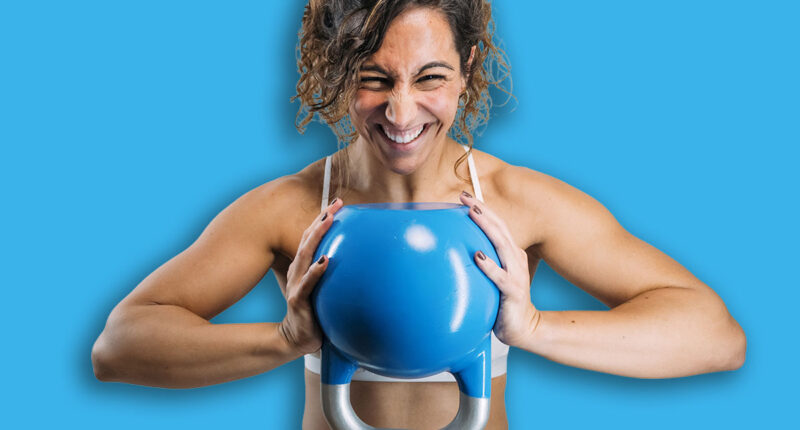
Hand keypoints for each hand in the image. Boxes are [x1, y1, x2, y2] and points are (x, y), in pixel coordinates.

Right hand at [279, 198, 343, 355]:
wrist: (296, 339)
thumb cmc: (313, 312)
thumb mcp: (323, 290)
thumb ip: (333, 277)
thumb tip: (360, 263)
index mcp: (304, 267)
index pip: (313, 238)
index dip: (323, 219)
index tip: (338, 203)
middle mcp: (298, 271)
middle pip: (309, 239)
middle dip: (321, 219)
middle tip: (335, 204)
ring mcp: (297, 284)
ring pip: (306, 254)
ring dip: (317, 235)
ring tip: (328, 220)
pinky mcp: (298, 299)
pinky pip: (308, 283)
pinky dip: (316, 270)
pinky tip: (325, 260)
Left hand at [459, 191, 540, 347]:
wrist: (523, 328)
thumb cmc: (504, 300)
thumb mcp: (494, 276)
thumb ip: (484, 261)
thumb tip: (460, 249)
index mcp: (512, 253)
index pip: (497, 225)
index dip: (483, 209)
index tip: (465, 196)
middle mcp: (516, 259)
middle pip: (499, 229)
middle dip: (482, 210)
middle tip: (464, 197)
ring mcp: (516, 274)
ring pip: (501, 245)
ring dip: (486, 227)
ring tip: (472, 213)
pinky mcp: (513, 291)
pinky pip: (500, 276)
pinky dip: (489, 265)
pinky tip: (478, 255)